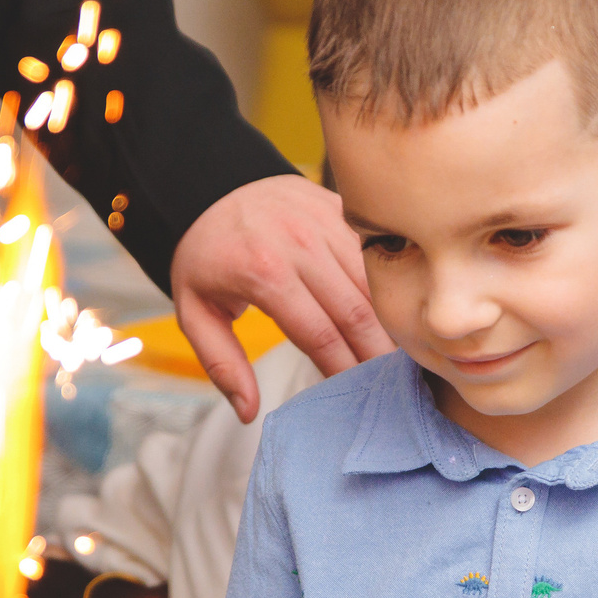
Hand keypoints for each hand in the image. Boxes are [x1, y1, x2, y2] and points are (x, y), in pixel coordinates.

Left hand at [172, 175, 391, 421]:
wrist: (210, 185)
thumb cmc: (205, 257)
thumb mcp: (194, 312)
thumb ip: (222, 364)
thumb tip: (249, 412)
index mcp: (264, 273)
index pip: (320, 335)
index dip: (343, 371)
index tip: (358, 399)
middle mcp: (301, 244)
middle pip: (358, 313)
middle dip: (378, 355)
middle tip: (393, 387)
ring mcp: (325, 223)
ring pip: (376, 283)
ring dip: (392, 322)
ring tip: (403, 356)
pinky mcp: (341, 210)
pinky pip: (376, 255)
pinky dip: (390, 287)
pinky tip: (399, 313)